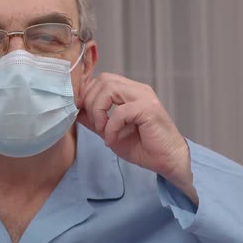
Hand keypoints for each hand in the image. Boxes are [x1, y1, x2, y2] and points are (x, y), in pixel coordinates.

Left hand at [77, 73, 197, 204]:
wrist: (167, 162)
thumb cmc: (142, 147)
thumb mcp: (110, 132)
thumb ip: (94, 120)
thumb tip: (75, 110)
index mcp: (129, 91)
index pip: (101, 80)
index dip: (86, 95)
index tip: (80, 114)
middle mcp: (137, 90)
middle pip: (103, 80)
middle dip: (90, 101)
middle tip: (93, 124)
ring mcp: (144, 97)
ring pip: (109, 88)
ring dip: (98, 110)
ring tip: (102, 130)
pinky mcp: (149, 109)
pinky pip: (120, 111)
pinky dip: (111, 127)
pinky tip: (112, 140)